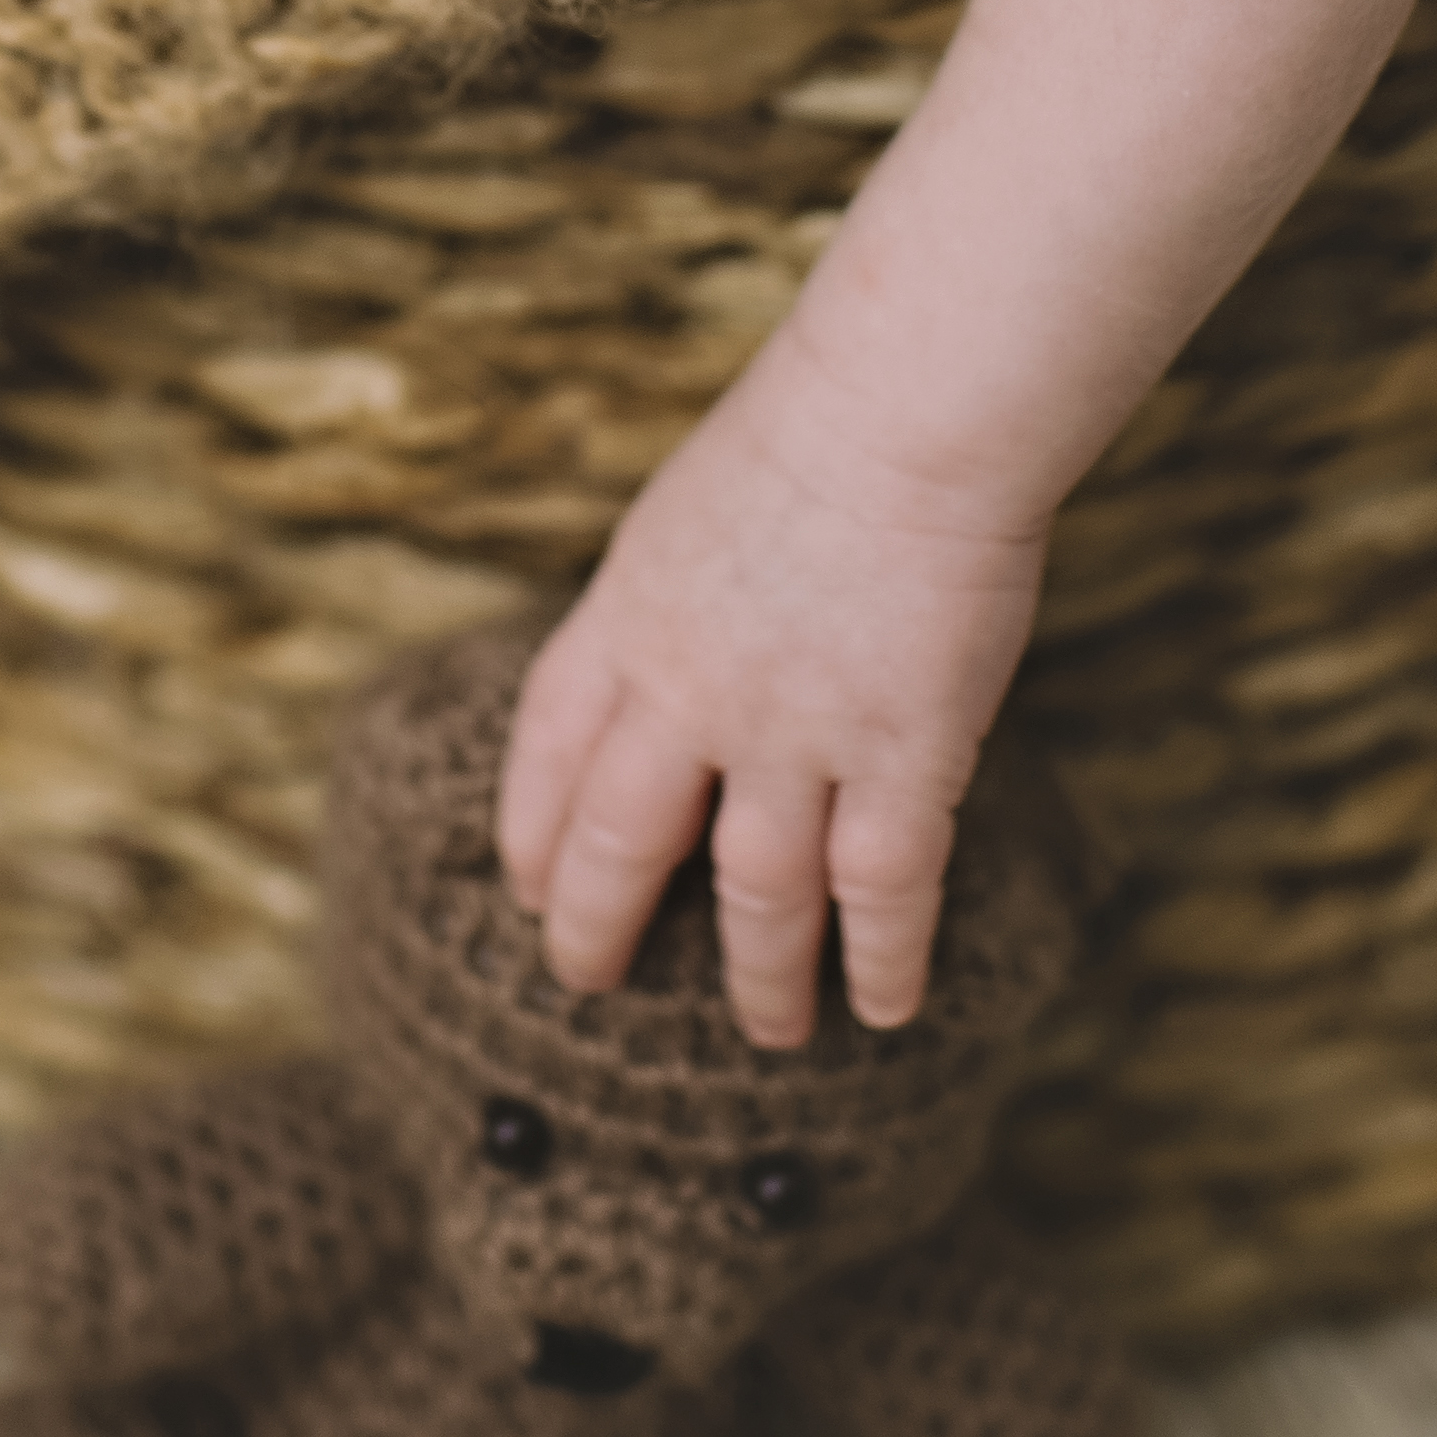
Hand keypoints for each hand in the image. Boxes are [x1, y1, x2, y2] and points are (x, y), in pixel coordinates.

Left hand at [494, 334, 1049, 1045]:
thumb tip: (660, 684)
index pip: (547, 753)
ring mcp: (795, 732)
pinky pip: (883, 888)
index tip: (527, 888)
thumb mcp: (683, 516)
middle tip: (595, 984)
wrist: (908, 407)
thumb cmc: (811, 432)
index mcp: (624, 620)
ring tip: (770, 1029)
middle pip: (617, 844)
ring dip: (760, 975)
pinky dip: (883, 959)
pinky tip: (886, 1006)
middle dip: (598, 928)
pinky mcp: (904, 752)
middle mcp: (690, 693)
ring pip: (754, 894)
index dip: (531, 833)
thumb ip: (664, 611)